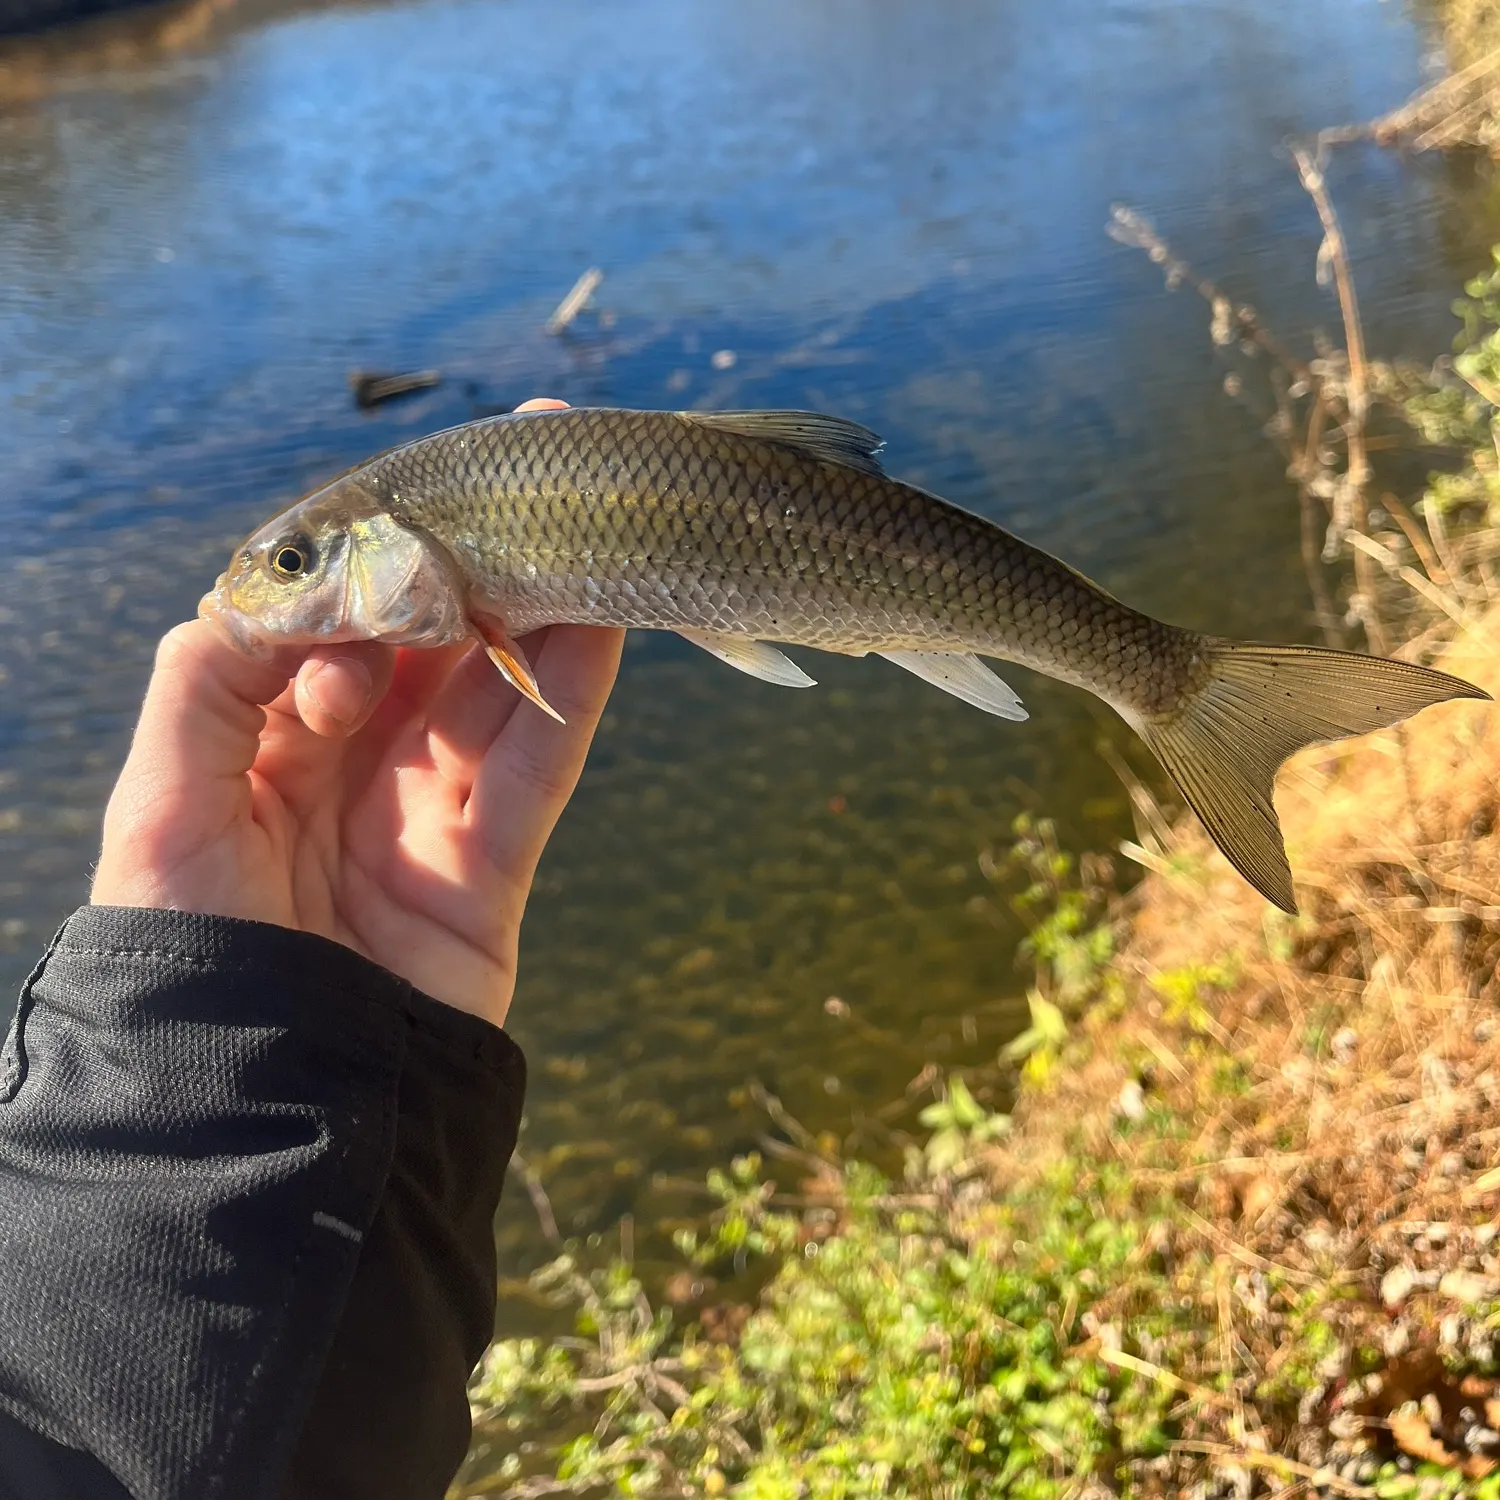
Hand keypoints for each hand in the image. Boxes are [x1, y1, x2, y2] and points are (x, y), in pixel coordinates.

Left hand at [91, 399, 621, 1029]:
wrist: (266, 1100)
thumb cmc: (186, 950)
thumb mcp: (159, 804)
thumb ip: (207, 681)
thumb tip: (280, 596)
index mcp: (262, 748)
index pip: (330, 630)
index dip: (367, 567)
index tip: (410, 511)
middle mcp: (347, 771)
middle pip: (424, 649)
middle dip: (470, 566)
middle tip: (526, 474)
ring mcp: (424, 818)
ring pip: (491, 694)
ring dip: (535, 613)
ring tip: (577, 530)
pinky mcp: (489, 870)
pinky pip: (538, 768)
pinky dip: (570, 696)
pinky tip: (600, 623)